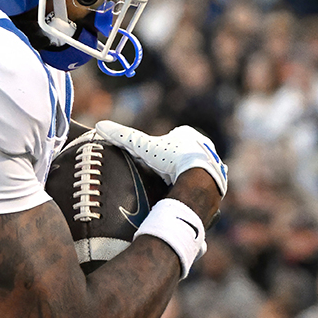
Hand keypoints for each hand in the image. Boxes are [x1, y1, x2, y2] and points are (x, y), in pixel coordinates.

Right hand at [95, 121, 227, 197]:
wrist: (199, 177)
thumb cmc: (172, 159)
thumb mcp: (143, 147)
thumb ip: (122, 137)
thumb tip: (99, 125)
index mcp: (187, 134)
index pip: (173, 135)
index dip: (161, 145)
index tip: (153, 155)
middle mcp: (203, 145)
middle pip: (184, 151)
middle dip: (174, 159)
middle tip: (162, 171)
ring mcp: (213, 162)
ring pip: (196, 166)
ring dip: (186, 173)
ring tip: (173, 184)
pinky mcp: (218, 179)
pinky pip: (204, 182)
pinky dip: (196, 185)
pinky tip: (186, 192)